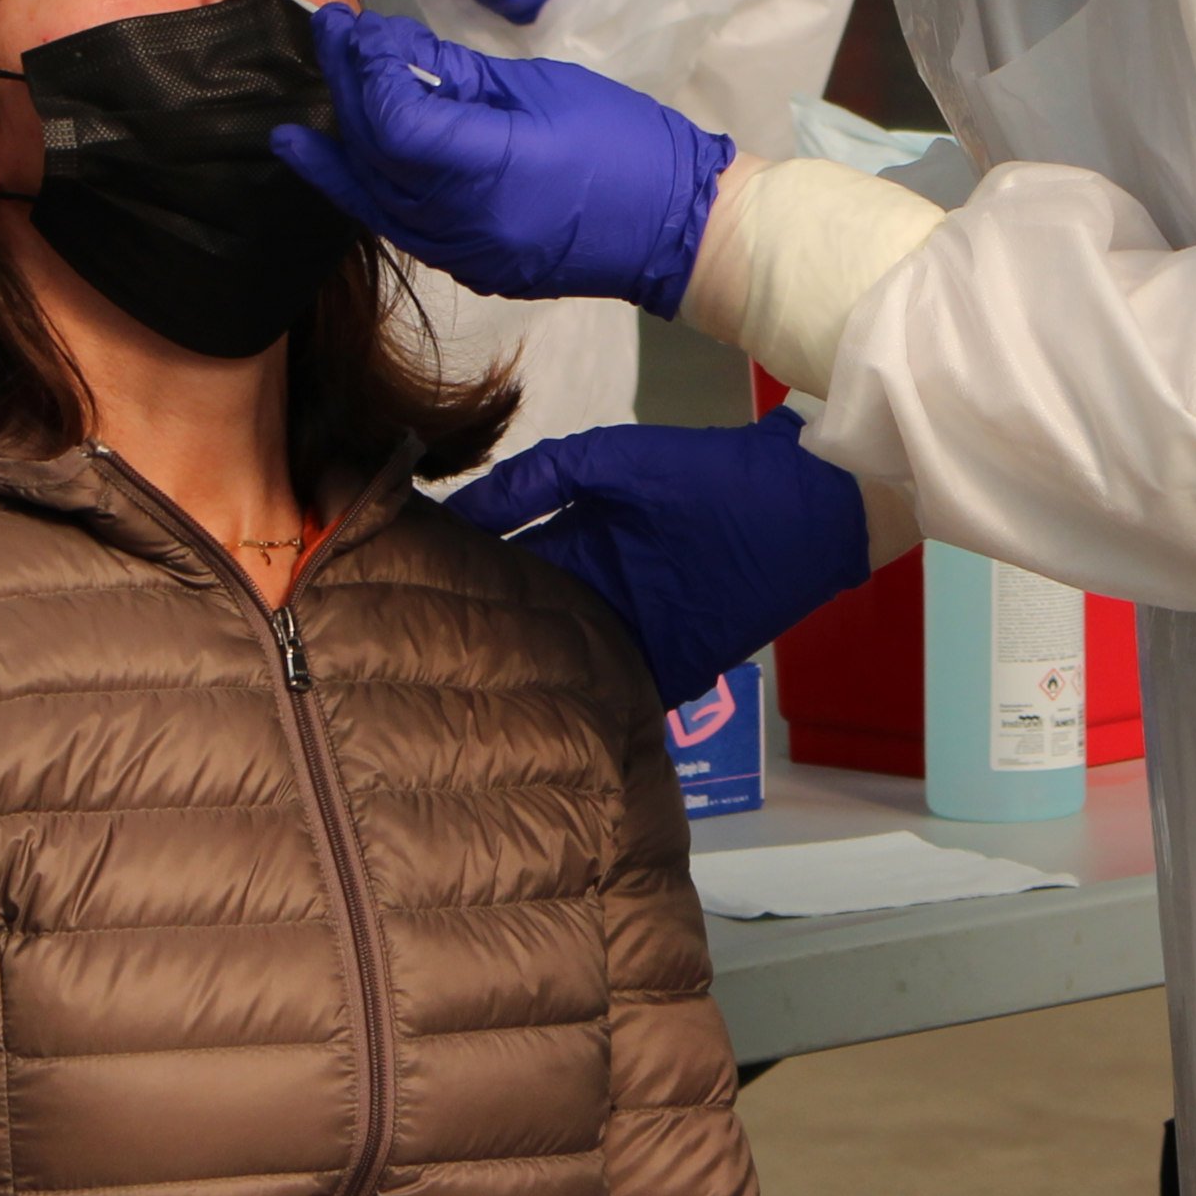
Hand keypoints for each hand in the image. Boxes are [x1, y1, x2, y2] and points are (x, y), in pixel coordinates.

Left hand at [273, 5, 730, 312]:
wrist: (679, 227)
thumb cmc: (626, 141)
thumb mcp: (543, 88)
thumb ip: (458, 74)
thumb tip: (391, 48)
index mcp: (494, 167)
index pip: (395, 121)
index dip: (368, 70)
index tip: (358, 27)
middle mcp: (466, 223)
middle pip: (376, 155)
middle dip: (347, 90)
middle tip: (330, 36)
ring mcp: (465, 255)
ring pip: (375, 199)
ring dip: (339, 151)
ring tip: (306, 112)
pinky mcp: (469, 270)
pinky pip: (399, 226)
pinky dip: (366, 191)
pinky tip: (339, 166)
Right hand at [444, 409, 869, 707]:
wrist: (802, 508)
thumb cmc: (709, 474)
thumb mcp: (613, 461)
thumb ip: (539, 480)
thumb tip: (462, 510)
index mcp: (572, 540)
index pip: (496, 567)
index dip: (453, 580)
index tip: (394, 598)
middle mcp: (589, 593)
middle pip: (518, 624)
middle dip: (472, 644)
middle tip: (406, 674)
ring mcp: (623, 636)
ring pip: (554, 667)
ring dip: (519, 686)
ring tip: (452, 713)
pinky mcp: (661, 673)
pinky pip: (609, 700)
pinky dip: (578, 715)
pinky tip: (533, 734)